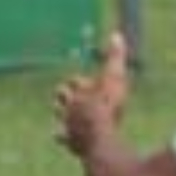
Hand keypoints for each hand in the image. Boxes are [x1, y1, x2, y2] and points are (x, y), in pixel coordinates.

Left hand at [53, 29, 131, 157]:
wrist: (99, 136)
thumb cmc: (107, 105)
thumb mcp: (114, 77)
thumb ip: (115, 57)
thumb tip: (116, 34)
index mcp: (78, 91)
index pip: (74, 81)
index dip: (79, 81)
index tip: (85, 81)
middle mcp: (68, 107)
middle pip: (60, 97)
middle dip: (64, 95)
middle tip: (68, 94)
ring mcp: (68, 124)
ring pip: (59, 116)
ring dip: (62, 114)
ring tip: (66, 114)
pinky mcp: (70, 141)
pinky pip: (62, 138)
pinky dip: (62, 137)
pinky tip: (61, 137)